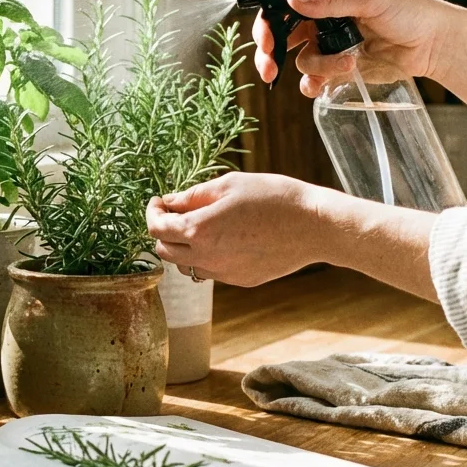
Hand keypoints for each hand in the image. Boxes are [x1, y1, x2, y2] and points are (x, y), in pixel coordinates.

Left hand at [146, 173, 325, 287]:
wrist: (314, 226)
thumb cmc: (273, 197)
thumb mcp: (228, 185)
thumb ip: (193, 196)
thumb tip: (169, 202)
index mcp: (199, 229)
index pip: (156, 228)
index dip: (152, 212)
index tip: (159, 202)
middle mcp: (206, 257)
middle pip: (165, 251)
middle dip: (163, 232)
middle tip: (175, 213)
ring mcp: (223, 273)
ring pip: (186, 265)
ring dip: (184, 247)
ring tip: (202, 226)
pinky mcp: (240, 281)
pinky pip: (211, 271)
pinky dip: (207, 257)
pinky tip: (226, 239)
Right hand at [253, 0, 466, 96]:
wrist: (436, 43)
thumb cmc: (411, 11)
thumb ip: (329, 1)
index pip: (286, 6)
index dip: (269, 23)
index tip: (265, 41)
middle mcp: (324, 21)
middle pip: (283, 37)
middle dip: (271, 54)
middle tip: (269, 69)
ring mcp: (332, 46)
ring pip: (302, 61)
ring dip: (316, 67)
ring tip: (346, 64)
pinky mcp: (342, 69)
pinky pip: (316, 80)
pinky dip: (314, 85)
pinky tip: (321, 86)